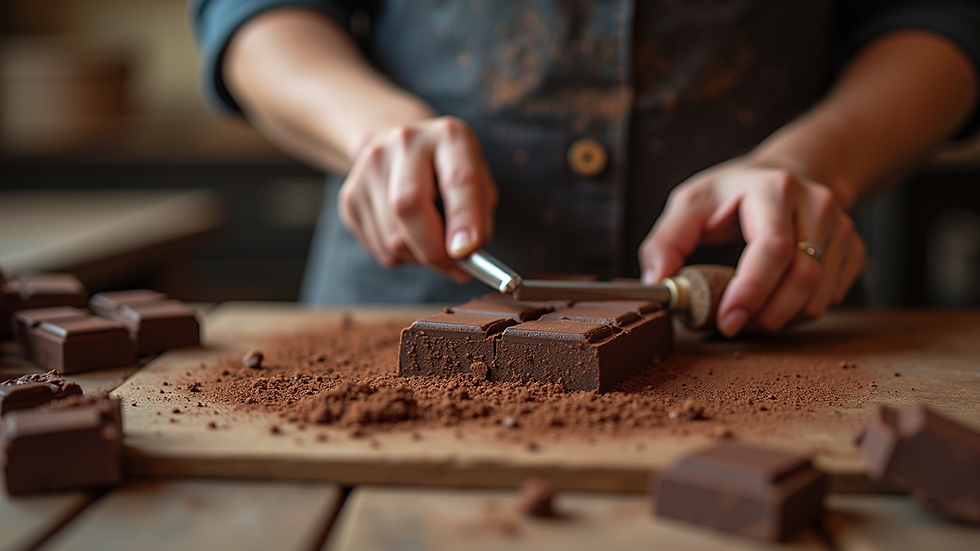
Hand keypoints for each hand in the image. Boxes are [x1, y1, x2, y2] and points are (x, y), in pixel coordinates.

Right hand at [338, 116, 497, 280]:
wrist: (402, 148)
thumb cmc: (448, 171)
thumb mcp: (478, 182)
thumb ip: (478, 215)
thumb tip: (464, 254)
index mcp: (447, 136)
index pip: (457, 180)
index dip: (463, 219)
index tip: (467, 251)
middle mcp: (404, 143)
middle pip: (408, 207)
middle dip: (433, 250)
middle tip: (454, 268)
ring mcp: (369, 167)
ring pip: (391, 237)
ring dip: (417, 257)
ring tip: (431, 245)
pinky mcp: (350, 196)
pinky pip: (377, 247)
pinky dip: (399, 256)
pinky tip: (408, 237)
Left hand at [639, 158, 865, 336]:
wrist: (784, 173)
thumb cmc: (731, 193)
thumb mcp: (690, 203)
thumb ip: (665, 240)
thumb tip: (657, 282)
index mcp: (774, 189)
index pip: (772, 249)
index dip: (752, 291)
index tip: (728, 320)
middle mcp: (816, 204)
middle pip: (803, 276)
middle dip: (767, 313)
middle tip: (735, 324)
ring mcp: (840, 226)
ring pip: (820, 294)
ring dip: (783, 318)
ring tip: (751, 316)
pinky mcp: (852, 248)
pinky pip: (832, 296)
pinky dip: (801, 312)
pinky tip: (776, 305)